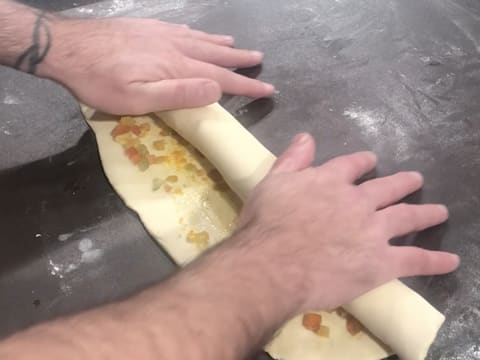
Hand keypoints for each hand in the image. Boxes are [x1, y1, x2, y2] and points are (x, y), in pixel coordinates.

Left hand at [40, 17, 273, 113]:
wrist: (66, 47)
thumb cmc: (99, 81)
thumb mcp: (138, 98)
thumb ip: (178, 94)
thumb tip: (216, 90)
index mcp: (176, 68)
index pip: (220, 78)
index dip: (245, 85)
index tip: (267, 88)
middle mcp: (174, 48)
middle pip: (214, 55)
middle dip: (239, 60)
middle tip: (259, 60)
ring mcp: (161, 35)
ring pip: (200, 40)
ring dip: (222, 45)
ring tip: (237, 46)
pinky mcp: (147, 28)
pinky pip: (182, 30)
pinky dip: (198, 34)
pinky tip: (199, 34)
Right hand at [232, 133, 458, 311]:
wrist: (273, 264)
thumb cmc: (266, 224)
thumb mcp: (272, 183)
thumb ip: (292, 160)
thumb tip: (306, 136)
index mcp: (330, 181)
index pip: (352, 165)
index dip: (363, 162)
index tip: (371, 160)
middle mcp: (357, 201)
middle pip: (386, 188)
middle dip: (402, 183)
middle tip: (416, 180)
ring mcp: (372, 231)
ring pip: (406, 217)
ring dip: (425, 214)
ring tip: (440, 212)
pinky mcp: (380, 262)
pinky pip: (414, 260)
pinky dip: (434, 260)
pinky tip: (450, 260)